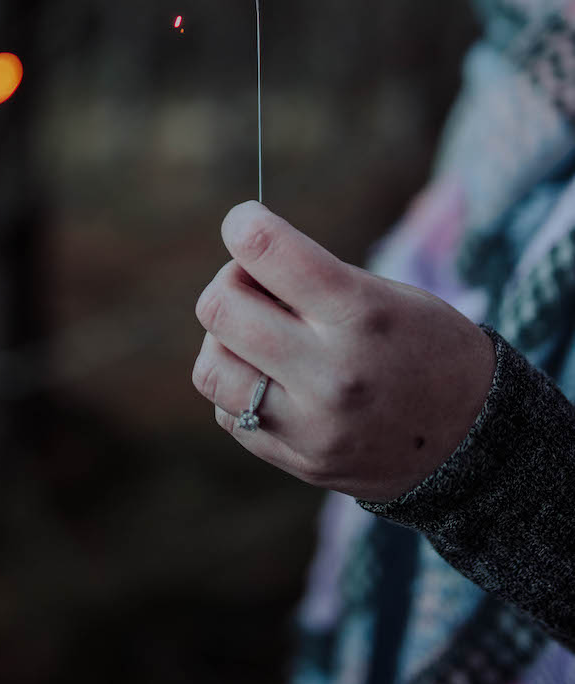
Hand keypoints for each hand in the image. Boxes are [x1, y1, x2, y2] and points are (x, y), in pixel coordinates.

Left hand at [192, 201, 495, 501]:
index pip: (266, 250)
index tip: (245, 223)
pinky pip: (228, 414)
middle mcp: (331, 372)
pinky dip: (240, 388)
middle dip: (230, 282)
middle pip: (218, 308)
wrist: (475, 438)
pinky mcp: (298, 460)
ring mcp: (311, 425)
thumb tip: (238, 264)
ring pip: (209, 368)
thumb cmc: (425, 345)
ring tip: (258, 337)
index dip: (243, 224)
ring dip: (224, 341)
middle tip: (256, 285)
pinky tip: (274, 379)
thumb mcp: (385, 294)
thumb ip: (311, 279)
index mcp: (360, 313)